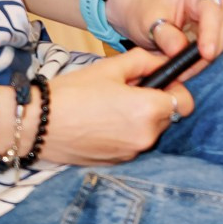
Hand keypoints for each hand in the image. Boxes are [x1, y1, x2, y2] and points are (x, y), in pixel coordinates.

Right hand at [47, 47, 198, 163]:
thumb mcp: (111, 67)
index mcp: (147, 110)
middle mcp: (144, 137)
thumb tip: (165, 60)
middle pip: (167, 117)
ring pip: (150, 131)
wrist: (38, 124)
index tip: (161, 81)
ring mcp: (130, 154)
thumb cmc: (74, 92)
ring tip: (111, 105)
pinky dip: (125, 133)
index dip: (176, 89)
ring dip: (140, 119)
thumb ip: (145, 61)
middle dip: (155, 102)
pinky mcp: (116, 163)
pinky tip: (102, 122)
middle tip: (128, 89)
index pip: (185, 102)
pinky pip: (132, 144)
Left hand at [103, 0, 222, 80]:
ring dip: (205, 60)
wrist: (146, 15)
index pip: (212, 10)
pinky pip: (219, 51)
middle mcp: (215, 0)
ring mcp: (219, 18)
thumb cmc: (148, 11)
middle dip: (209, 51)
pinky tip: (187, 69)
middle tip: (185, 71)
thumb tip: (179, 50)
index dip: (211, 32)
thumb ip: (164, 35)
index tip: (206, 54)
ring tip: (182, 70)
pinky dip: (204, 63)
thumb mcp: (149, 21)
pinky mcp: (218, 34)